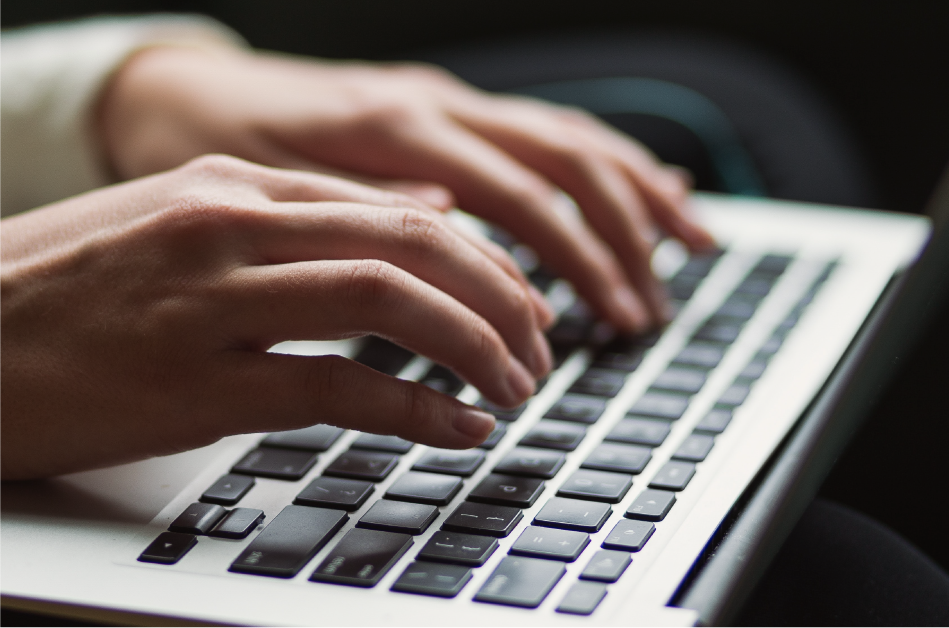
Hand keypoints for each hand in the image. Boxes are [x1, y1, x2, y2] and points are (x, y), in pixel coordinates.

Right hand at [0, 155, 552, 479]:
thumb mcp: (181, 223)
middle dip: (501, 296)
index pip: (399, 208)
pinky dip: (416, 409)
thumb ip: (302, 216)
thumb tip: (422, 210)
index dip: (481, 258)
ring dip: (475, 346)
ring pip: (390, 302)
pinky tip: (457, 428)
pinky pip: (337, 387)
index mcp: (234, 187)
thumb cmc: (64, 290)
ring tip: (516, 386)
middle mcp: (231, 227)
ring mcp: (210, 302)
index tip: (519, 300)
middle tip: (540, 343)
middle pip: (414, 244)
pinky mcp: (191, 383)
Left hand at [98, 45, 714, 331]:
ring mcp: (450, 99)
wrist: (179, 88)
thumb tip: (455, 226)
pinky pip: (546, 128)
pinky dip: (607, 161)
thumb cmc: (214, 144)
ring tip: (692, 245)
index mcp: (398, 123)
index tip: (606, 323)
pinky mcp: (450, 109)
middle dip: (623, 238)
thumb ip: (364, 207)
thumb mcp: (267, 186)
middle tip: (652, 310)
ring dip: (637, 193)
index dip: (574, 261)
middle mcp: (439, 101)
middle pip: (566, 160)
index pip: (519, 194)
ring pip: (570, 135)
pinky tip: (650, 185)